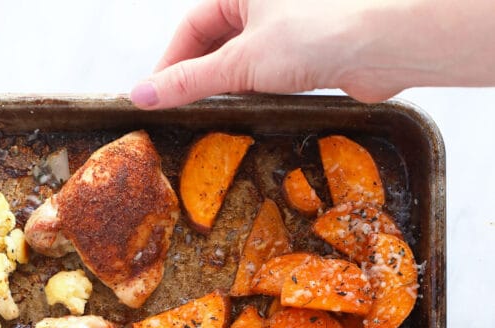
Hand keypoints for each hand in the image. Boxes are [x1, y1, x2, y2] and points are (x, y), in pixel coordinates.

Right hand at [130, 0, 494, 109]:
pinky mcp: (306, 49)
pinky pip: (266, 71)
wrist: (380, 46)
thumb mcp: (241, 63)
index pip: (192, 27)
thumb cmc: (316, 35)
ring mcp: (286, 23)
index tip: (155, 100)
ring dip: (225, 88)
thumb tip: (144, 95)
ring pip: (240, 59)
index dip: (171, 64)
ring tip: (209, 118)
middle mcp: (263, 0)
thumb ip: (190, 82)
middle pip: (214, 42)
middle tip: (179, 115)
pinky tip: (246, 113)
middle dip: (197, 78)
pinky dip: (252, 92)